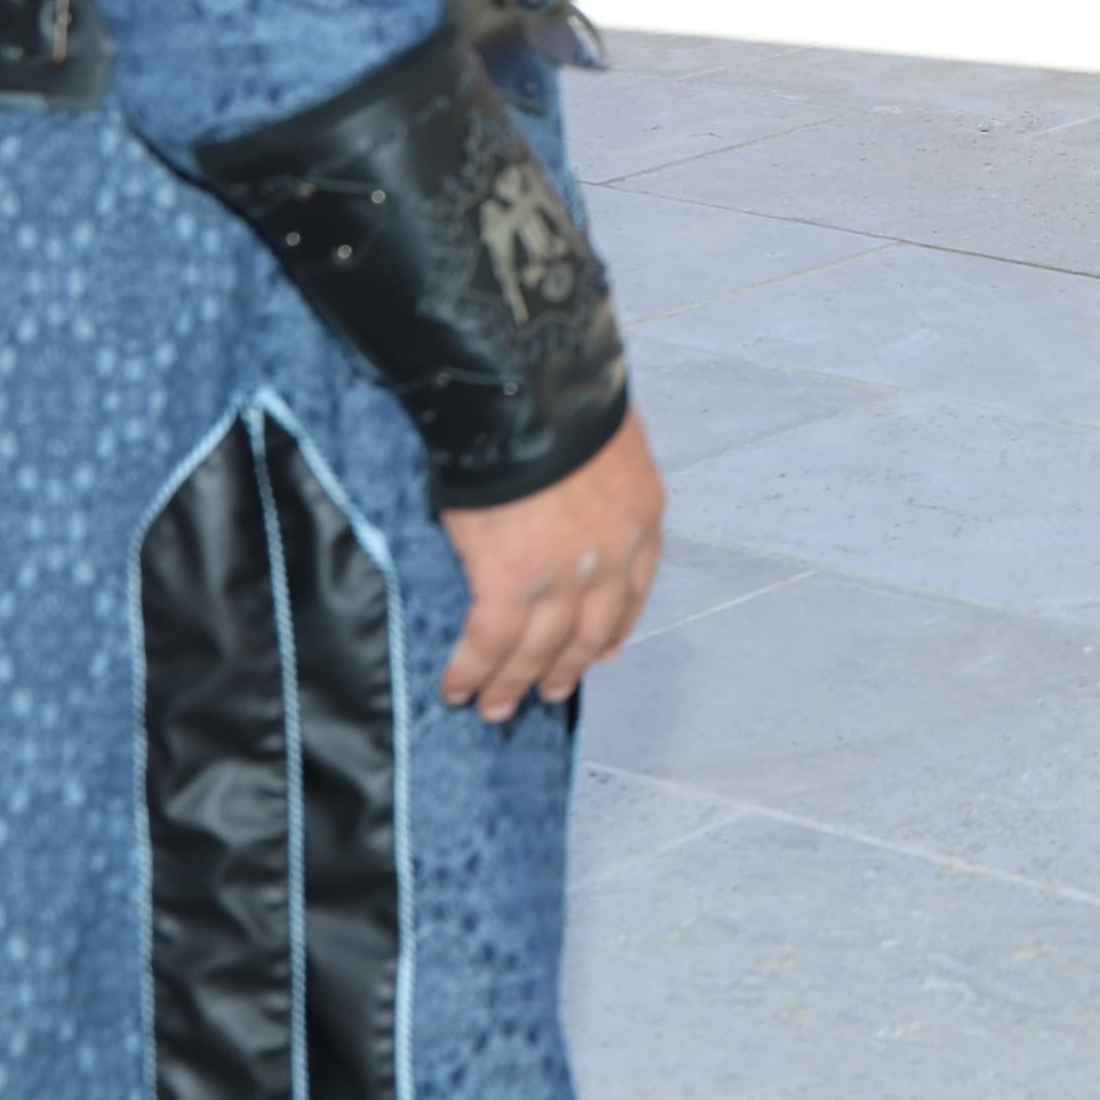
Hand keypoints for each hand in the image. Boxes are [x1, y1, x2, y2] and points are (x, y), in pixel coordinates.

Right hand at [434, 410, 664, 722]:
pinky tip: (457, 688)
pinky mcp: (508, 581)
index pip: (635, 589)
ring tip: (496, 707)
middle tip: (549, 693)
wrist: (531, 391)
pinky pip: (489, 642)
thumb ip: (601, 478)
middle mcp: (611, 555)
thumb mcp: (608, 437)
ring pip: (538, 648)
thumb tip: (580, 489)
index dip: (617, 626)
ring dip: (515, 684)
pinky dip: (472, 670)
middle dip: (567, 667)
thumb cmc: (564, 395)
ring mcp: (563, 575)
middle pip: (591, 630)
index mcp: (641, 515)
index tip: (604, 651)